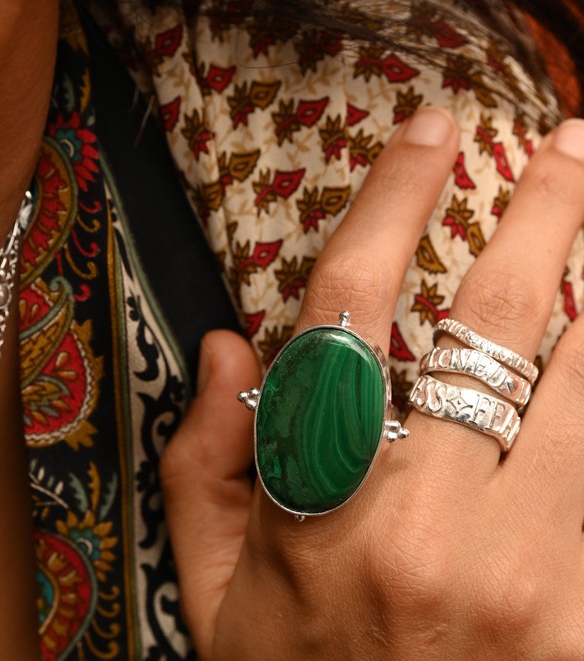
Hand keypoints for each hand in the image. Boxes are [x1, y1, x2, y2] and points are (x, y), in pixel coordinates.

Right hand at [161, 106, 583, 659]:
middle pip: (494, 329)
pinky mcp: (581, 614)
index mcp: (314, 510)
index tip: (425, 136)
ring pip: (581, 395)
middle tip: (570, 150)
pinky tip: (578, 371)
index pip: (346, 314)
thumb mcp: (212, 586)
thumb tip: (225, 349)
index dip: (386, 206)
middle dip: (541, 220)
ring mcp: (521, 576)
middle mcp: (422, 529)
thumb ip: (204, 460)